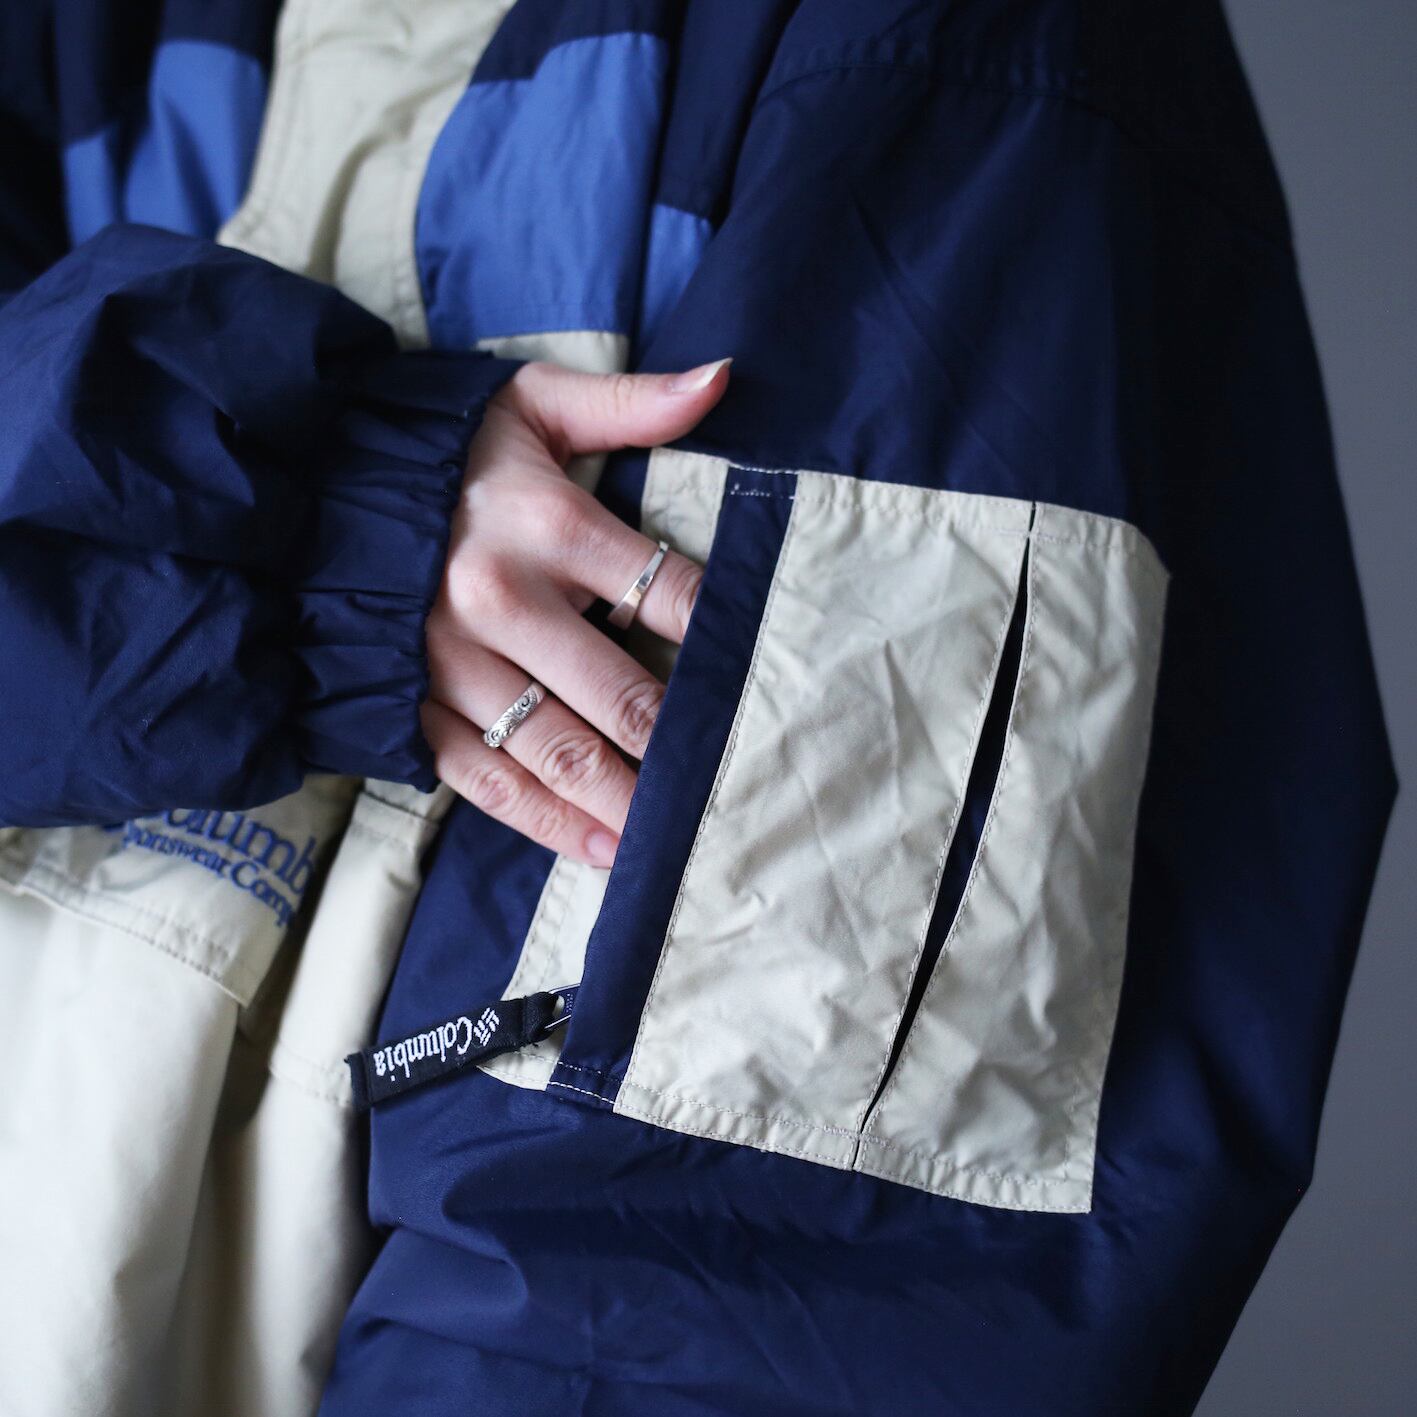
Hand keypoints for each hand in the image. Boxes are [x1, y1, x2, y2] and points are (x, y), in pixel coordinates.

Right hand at [423, 358, 730, 866]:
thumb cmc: (447, 451)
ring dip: (630, 803)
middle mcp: (500, 602)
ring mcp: (452, 666)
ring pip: (561, 754)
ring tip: (687, 837)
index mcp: (544, 523)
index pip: (670, 593)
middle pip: (623, 694)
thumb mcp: (531, 402)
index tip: (775, 678)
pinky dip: (551, 824)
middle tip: (749, 781)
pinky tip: (606, 850)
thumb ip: (631, 402)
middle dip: (687, 744)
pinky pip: (491, 781)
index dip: (728, 641)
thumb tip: (722, 377)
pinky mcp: (417, 709)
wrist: (313, 485)